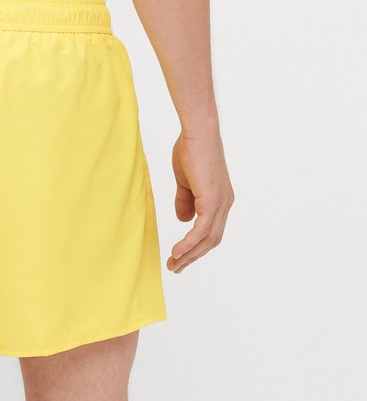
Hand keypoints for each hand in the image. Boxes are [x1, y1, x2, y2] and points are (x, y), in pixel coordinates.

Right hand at [167, 127, 234, 273]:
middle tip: (176, 268)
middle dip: (193, 256)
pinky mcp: (212, 201)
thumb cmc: (191, 149)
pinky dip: (189, 243)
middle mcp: (225, 204)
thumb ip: (185, 200)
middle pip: (211, 240)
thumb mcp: (185, 180)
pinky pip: (201, 230)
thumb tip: (183, 221)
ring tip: (173, 264)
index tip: (181, 256)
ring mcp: (221, 204)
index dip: (196, 245)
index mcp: (220, 199)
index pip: (211, 230)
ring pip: (207, 239)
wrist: (198, 132)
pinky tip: (178, 252)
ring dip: (189, 254)